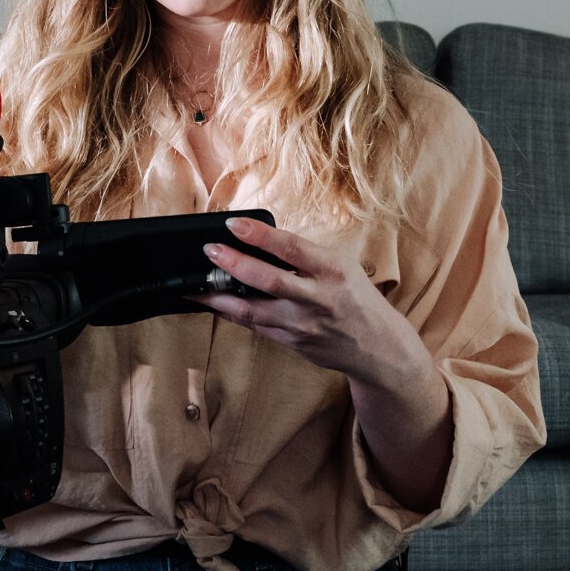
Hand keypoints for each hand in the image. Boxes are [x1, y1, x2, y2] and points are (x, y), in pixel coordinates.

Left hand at [193, 216, 425, 383]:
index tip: (233, 224)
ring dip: (219, 297)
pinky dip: (230, 313)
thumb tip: (259, 240)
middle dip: (234, 264)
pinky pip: (254, 326)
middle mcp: (318, 298)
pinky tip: (211, 303)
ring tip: (193, 285)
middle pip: (269, 281)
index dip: (260, 235)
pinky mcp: (291, 342)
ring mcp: (302, 324)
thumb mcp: (341, 266)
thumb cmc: (355, 297)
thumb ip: (305, 256)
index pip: (292, 248)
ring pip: (253, 310)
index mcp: (333, 271)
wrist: (376, 346)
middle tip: (209, 250)